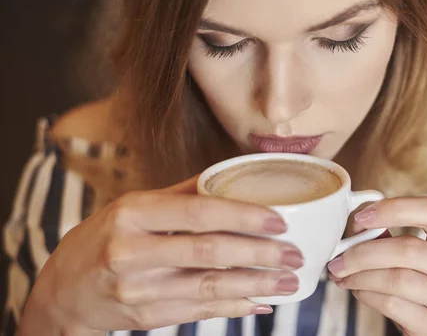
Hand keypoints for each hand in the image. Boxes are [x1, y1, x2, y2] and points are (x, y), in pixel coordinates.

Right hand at [21, 176, 302, 333]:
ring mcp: (139, 290)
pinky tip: (259, 302)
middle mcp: (133, 252)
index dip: (244, 217)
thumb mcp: (133, 206)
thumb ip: (181, 194)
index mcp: (133, 214)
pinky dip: (234, 307)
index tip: (279, 221)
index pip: (198, 213)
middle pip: (209, 253)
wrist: (62, 291)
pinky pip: (199, 311)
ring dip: (255, 286)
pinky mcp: (146, 317)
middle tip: (294, 255)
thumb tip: (231, 177)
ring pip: (209, 287)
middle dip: (259, 255)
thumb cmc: (104, 237)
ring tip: (288, 282)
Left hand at [328, 197, 426, 335]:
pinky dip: (366, 295)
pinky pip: (393, 304)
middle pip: (410, 249)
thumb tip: (356, 223)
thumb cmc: (425, 291)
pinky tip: (358, 290)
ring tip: (343, 275)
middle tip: (338, 257)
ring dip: (360, 275)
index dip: (394, 209)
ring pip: (398, 279)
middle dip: (364, 252)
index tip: (362, 217)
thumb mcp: (417, 260)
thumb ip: (389, 237)